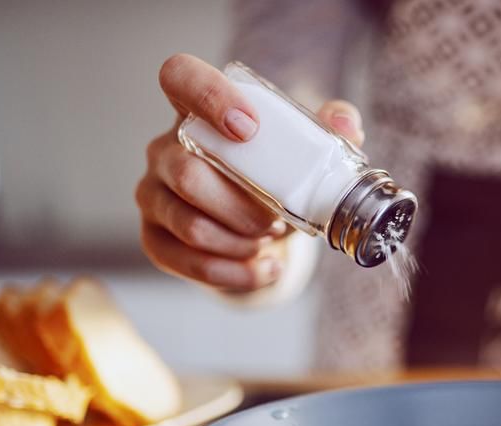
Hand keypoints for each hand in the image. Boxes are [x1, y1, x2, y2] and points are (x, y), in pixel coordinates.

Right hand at [136, 53, 364, 290]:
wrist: (261, 227)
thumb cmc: (275, 177)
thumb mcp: (303, 151)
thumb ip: (327, 131)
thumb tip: (347, 123)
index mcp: (197, 111)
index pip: (180, 77)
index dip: (207, 96)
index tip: (249, 128)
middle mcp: (165, 149)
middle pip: (186, 172)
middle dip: (243, 206)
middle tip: (277, 218)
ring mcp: (153, 195)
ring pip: (190, 225)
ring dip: (242, 242)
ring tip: (271, 241)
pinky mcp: (155, 239)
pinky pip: (188, 262)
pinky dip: (236, 273)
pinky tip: (265, 269)